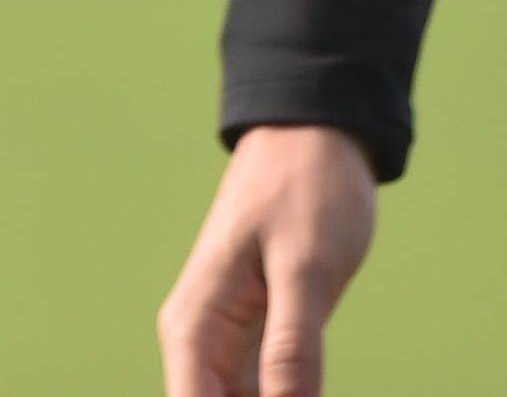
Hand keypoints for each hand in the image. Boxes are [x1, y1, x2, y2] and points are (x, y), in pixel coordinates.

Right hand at [160, 124, 376, 396]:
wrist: (313, 136)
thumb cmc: (305, 189)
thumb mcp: (305, 268)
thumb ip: (294, 347)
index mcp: (194, 326)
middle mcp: (200, 342)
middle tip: (308, 394)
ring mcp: (230, 344)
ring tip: (313, 390)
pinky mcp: (262, 340)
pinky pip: (267, 396)